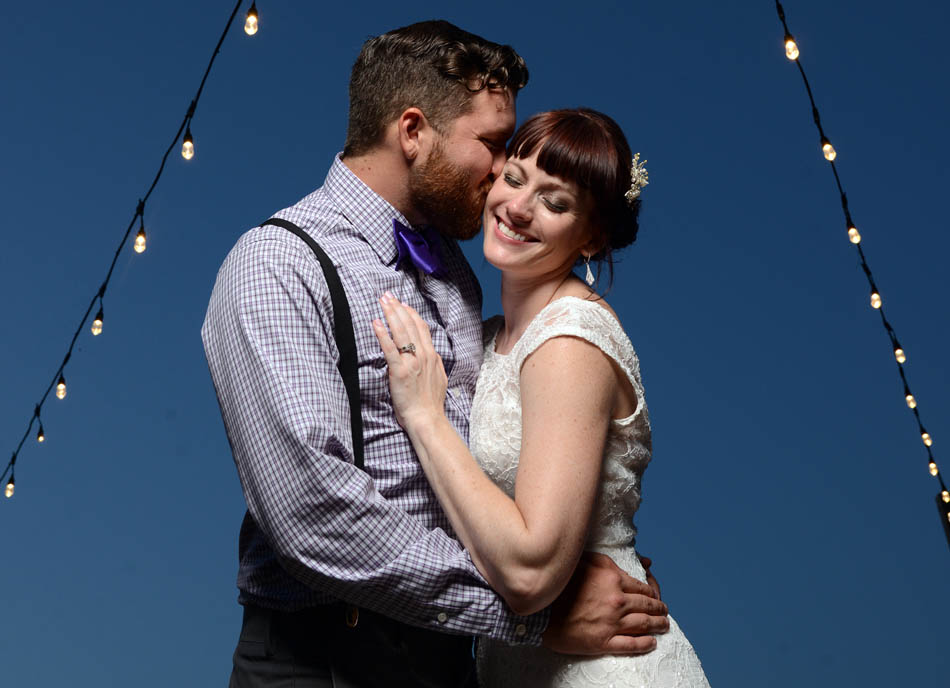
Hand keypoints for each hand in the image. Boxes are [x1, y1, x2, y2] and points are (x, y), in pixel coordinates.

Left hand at [372, 293, 447, 429]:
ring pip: (401, 331)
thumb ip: (433, 364)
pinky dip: (382, 334)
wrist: (427, 418)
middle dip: (398, 307)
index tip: (402, 304)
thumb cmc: (429, 403)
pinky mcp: (399, 371)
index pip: (421, 328)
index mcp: (432, 356)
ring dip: (390, 314)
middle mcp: (423, 355)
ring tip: (382, 302)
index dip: (411, 313)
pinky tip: (376, 323)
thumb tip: (430, 355)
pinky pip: (390, 349)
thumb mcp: (438, 378)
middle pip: (410, 324)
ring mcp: (412, 362)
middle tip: (387, 295)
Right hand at [542, 552, 668, 655]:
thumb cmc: (560, 582)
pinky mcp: (603, 641)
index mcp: (613, 579)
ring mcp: (611, 623)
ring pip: (643, 625)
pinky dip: (645, 644)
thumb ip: (613, 561)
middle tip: (664, 612)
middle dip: (659, 609)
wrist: (540, 608)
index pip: (643, 587)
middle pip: (647, 606)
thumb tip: (645, 561)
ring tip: (664, 625)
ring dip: (657, 625)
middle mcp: (616, 601)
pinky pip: (631, 644)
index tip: (656, 595)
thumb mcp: (587, 560)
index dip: (653, 592)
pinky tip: (651, 642)